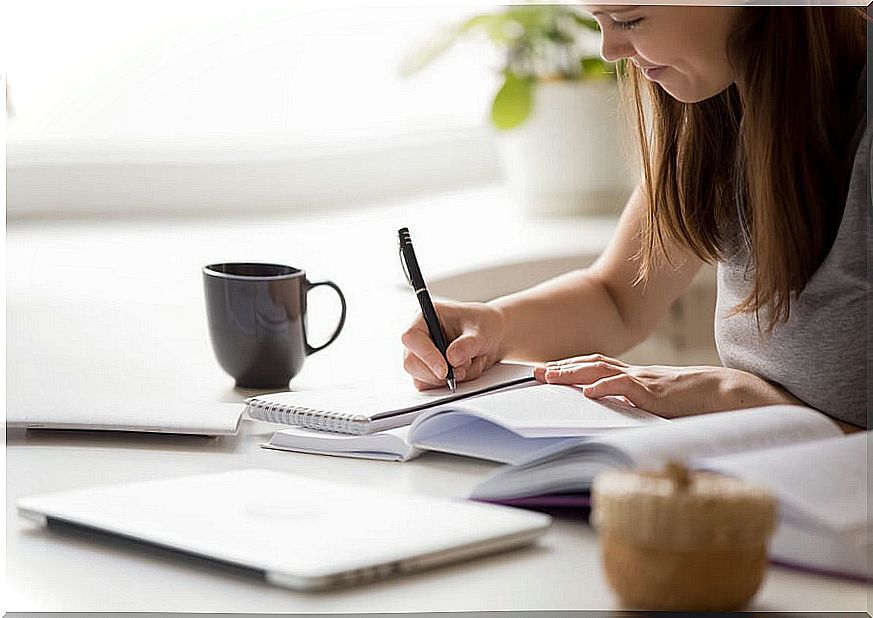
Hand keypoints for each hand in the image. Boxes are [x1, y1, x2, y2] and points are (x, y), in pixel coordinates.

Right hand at [401, 300, 505, 390]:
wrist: (495, 337)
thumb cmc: (485, 325)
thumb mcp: (482, 332)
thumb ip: (468, 344)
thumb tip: (452, 358)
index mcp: (428, 316)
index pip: (412, 337)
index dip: (426, 355)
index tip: (444, 370)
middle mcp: (421, 336)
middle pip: (411, 363)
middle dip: (438, 374)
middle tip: (461, 372)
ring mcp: (423, 355)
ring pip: (421, 378)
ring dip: (449, 379)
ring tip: (471, 364)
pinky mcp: (429, 371)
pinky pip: (432, 386)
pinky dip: (452, 384)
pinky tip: (467, 370)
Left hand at [533, 353, 802, 417]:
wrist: (729, 394)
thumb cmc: (698, 402)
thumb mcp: (661, 404)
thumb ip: (640, 405)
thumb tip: (618, 414)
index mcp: (637, 378)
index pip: (598, 368)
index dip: (573, 369)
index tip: (550, 372)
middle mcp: (637, 374)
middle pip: (592, 365)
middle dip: (563, 368)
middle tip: (537, 372)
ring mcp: (645, 380)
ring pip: (601, 371)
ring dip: (573, 373)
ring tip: (550, 377)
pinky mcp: (656, 391)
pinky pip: (626, 387)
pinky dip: (605, 387)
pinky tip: (588, 392)